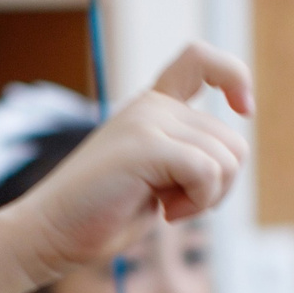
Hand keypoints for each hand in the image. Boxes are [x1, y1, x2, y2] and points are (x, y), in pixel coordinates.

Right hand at [8, 43, 252, 284]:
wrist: (50, 233)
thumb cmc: (101, 215)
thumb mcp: (153, 178)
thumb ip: (185, 157)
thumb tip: (232, 155)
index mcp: (152, 107)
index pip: (200, 59)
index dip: (234, 76)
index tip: (243, 109)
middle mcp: (152, 106)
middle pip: (232, 140)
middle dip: (219, 185)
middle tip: (176, 204)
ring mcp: (147, 122)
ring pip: (226, 158)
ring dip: (207, 198)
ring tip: (165, 207)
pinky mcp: (146, 146)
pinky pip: (208, 172)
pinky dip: (197, 203)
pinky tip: (163, 212)